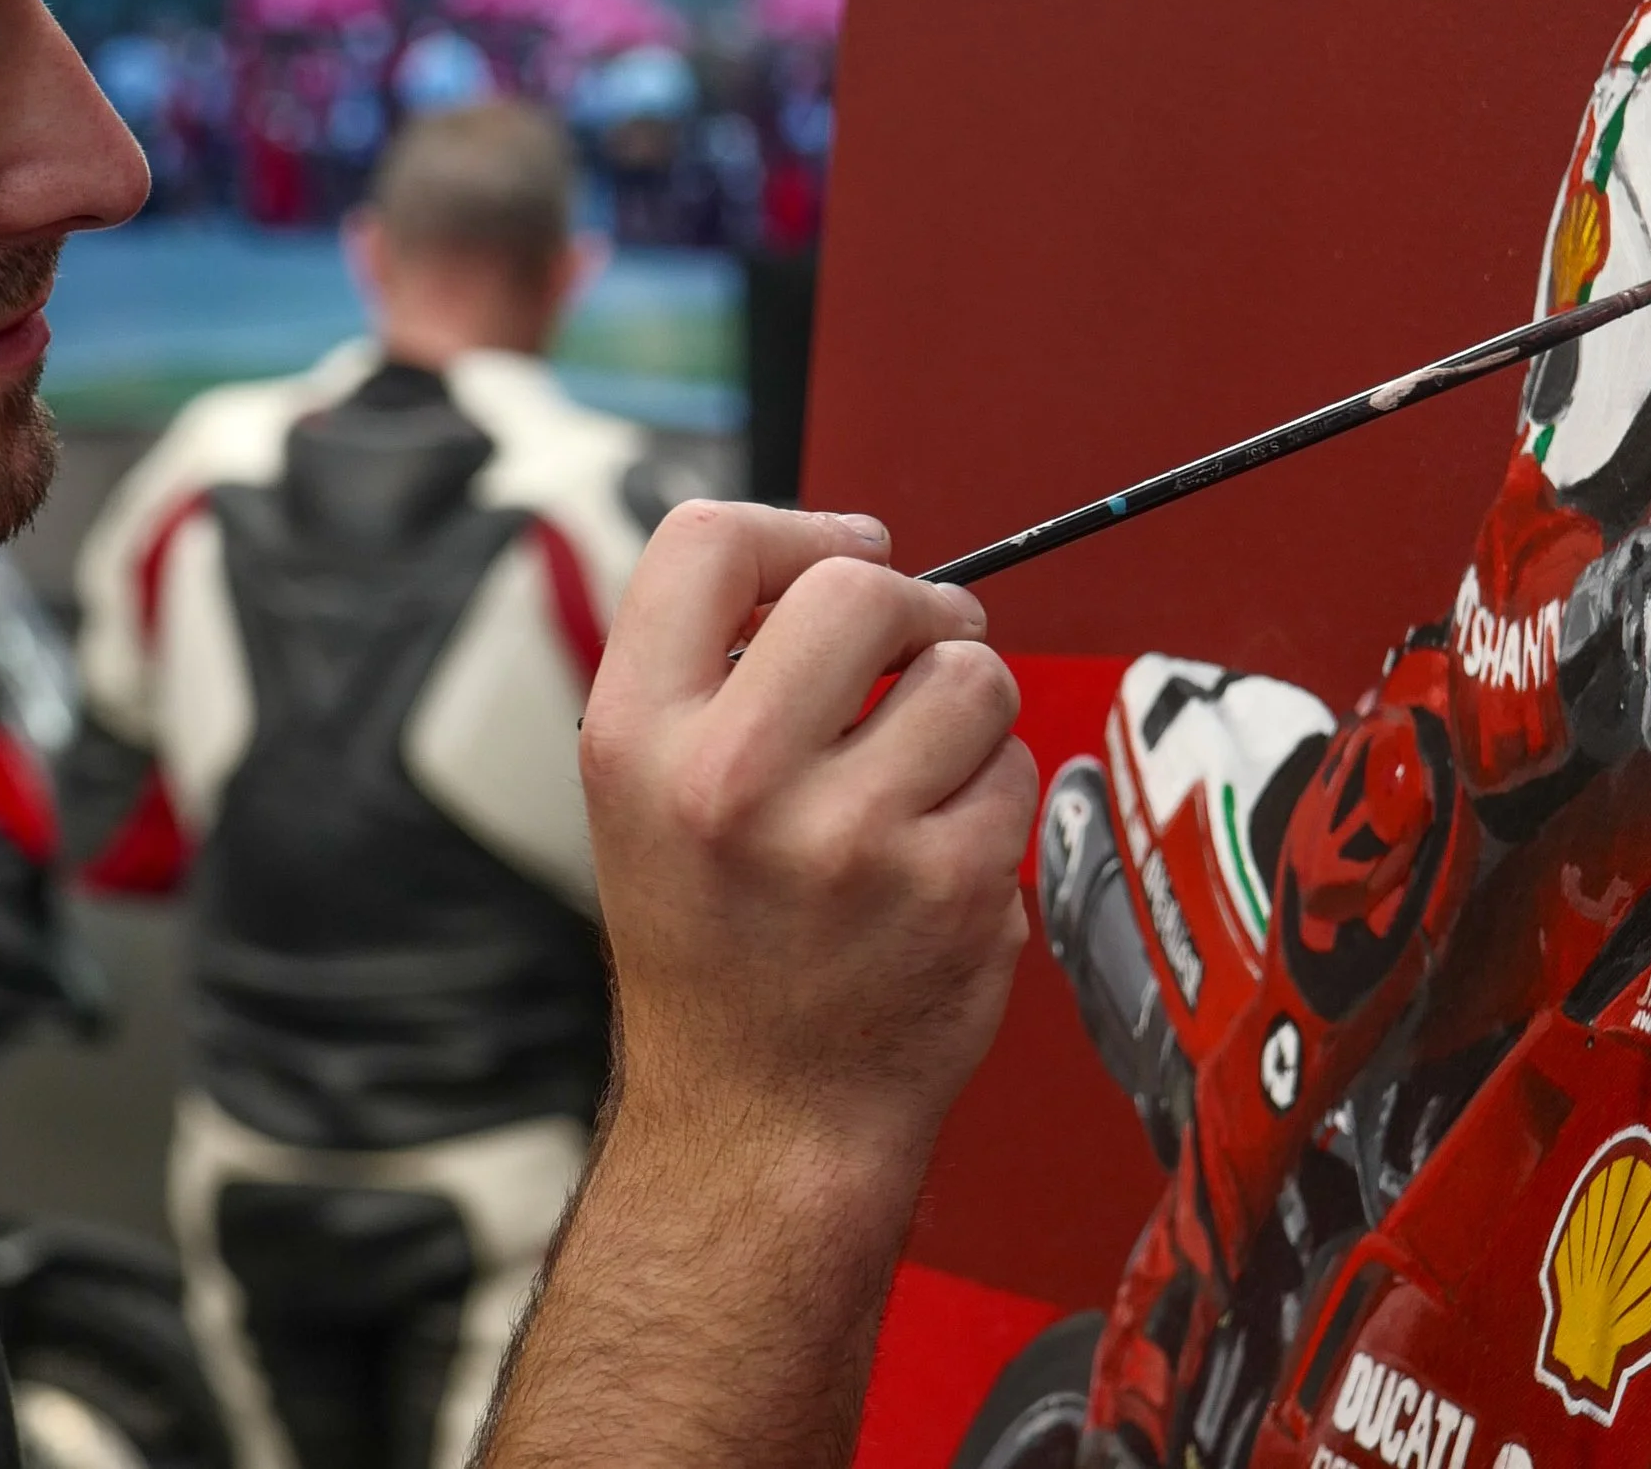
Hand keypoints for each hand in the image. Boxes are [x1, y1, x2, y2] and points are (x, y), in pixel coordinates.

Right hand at [578, 500, 1038, 1185]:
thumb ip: (717, 670)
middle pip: (861, 585)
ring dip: (965, 708)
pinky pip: (1016, 767)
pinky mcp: (949, 886)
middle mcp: (728, 779)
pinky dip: (995, 798)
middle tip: (920, 647)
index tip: (843, 550)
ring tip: (920, 775)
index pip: (706, 544)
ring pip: (969, 673)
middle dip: (913, 606)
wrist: (763, 1122)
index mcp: (634, 739)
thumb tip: (847, 550)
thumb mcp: (647, 795)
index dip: (793, 528)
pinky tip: (939, 854)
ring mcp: (845, 835)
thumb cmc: (719, 943)